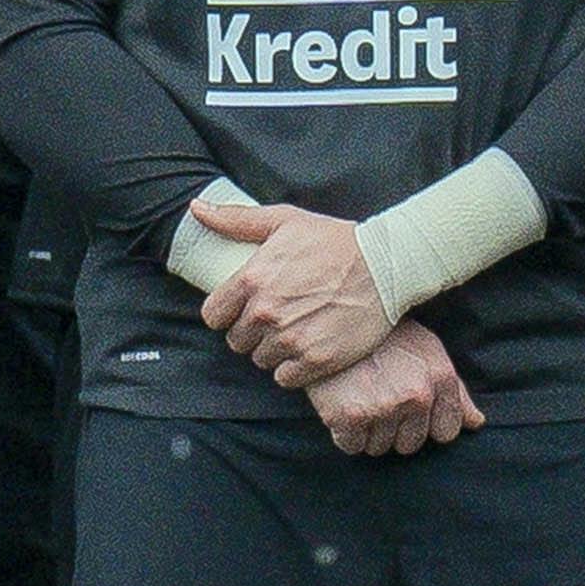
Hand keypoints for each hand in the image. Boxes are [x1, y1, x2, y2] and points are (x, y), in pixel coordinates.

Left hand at [191, 190, 393, 385]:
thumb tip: (197, 208)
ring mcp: (291, 338)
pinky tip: (309, 347)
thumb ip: (236, 219)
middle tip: (279, 318)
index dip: (228, 314)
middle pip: (237, 340)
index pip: (214, 316)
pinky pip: (285, 377)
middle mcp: (266, 313)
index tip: (246, 308)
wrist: (387, 264)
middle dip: (253, 331)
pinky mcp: (316, 360)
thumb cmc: (335, 240)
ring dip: (274, 349)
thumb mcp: (284, 220)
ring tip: (297, 329)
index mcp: (251, 280)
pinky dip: (294, 368)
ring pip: (260, 360)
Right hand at [306, 318, 479, 457]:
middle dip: (394, 429)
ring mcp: (382, 407)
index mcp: (439, 378)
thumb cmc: (382, 337)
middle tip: (377, 401)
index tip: (409, 411)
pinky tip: (341, 407)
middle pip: (410, 444)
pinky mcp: (348, 416)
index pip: (446, 432)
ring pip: (380, 447)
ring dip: (368, 432)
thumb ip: (454, 391)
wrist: (331, 322)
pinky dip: (345, 433)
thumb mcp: (426, 351)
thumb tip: (475, 423)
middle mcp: (415, 395)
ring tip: (359, 400)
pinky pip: (352, 445)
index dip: (426, 424)